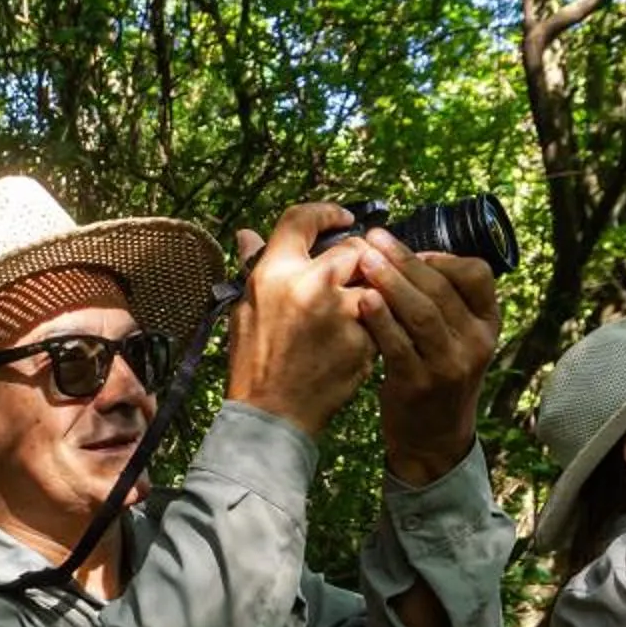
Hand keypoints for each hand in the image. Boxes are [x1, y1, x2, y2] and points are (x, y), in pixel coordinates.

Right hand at [226, 203, 375, 438]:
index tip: (343, 218)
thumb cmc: (254, 362)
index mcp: (276, 272)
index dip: (326, 213)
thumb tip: (247, 235)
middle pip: (354, 247)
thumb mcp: (245, 309)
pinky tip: (360, 337)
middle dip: (361, 256)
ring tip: (362, 306)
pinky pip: (381, 318)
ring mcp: (341, 313)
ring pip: (375, 283)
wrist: (272, 414)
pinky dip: (376, 324)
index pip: (303, 220)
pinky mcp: (364, 339)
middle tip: (358, 270)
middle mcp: (310, 285)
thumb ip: (254, 267)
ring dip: (373, 290)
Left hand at [351, 232, 501, 482]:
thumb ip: (443, 300)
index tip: (411, 249)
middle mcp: (476, 342)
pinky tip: (363, 300)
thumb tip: (407, 252)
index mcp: (487, 323)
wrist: (434, 438)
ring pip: (422, 313)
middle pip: (441, 289)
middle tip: (375, 238)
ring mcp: (450, 365)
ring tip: (365, 260)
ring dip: (391, 282)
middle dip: (404, 260)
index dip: (442, 257)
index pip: (478, 275)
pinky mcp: (419, 385)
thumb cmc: (438, 374)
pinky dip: (380, 320)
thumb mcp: (457, 337)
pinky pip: (398, 345)